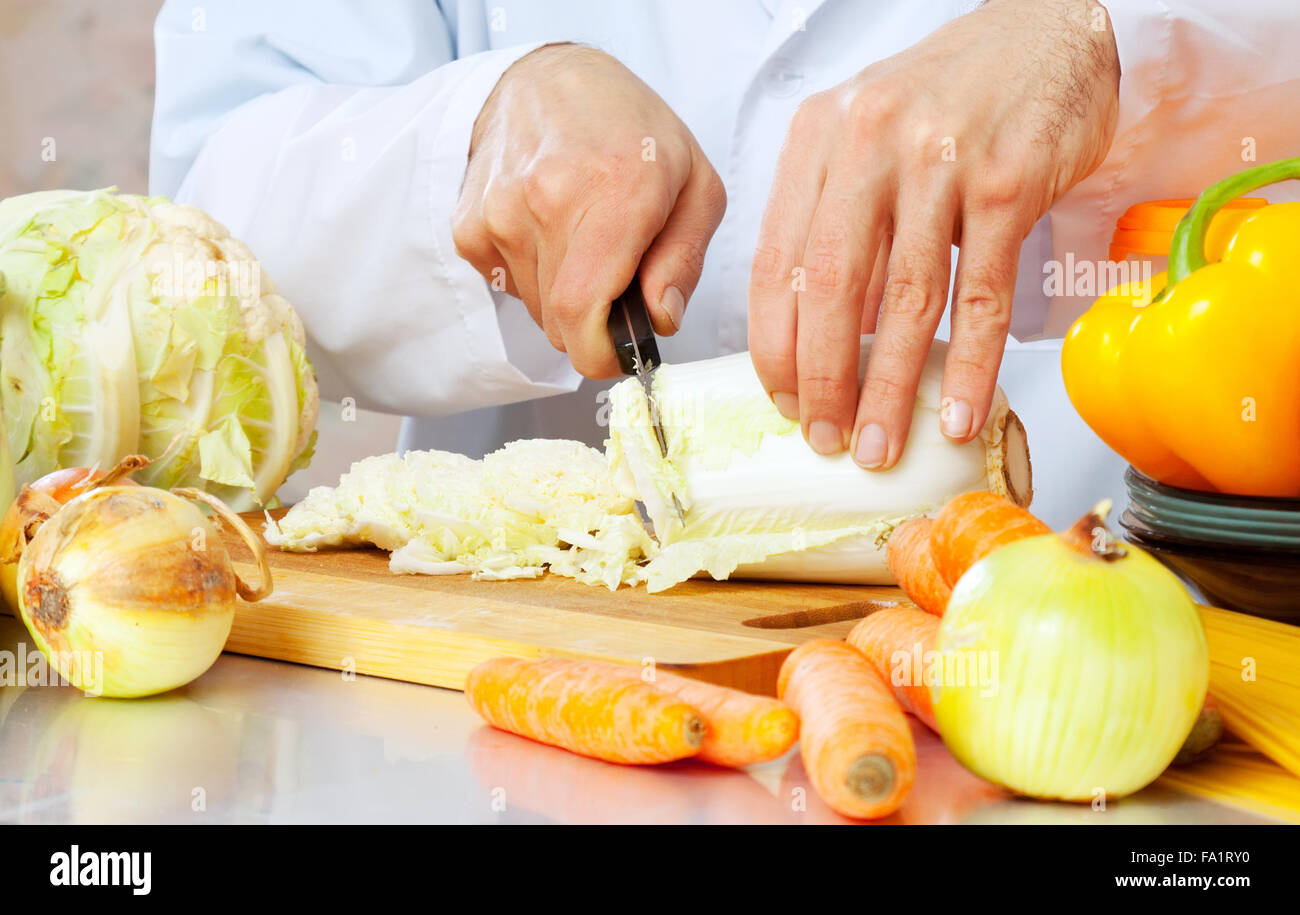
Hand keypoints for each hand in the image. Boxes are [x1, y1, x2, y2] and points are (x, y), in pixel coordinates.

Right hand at [454, 44, 725, 377]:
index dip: (602, 354)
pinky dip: (535, 275)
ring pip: (537, 311)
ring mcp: (499, 215)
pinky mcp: (470, 226)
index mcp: (613, 195)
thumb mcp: (697, 186)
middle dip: (595, 321)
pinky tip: (549, 229)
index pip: (581, 316)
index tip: (622, 348)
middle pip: (562, 325)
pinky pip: (509, 287)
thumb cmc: (632, 131)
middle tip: (617, 274)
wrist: (548, 79)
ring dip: (565, 294)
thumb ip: (684, 262)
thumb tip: (660, 320)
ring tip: (583, 237)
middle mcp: (546, 203)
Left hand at [748, 0, 1118, 465]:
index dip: (775, 344)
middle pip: (828, 286)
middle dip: (822, 379)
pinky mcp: (1008, 181)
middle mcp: (869, 141)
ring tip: (880, 446)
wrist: (1052, 35)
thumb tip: (822, 334)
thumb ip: (839, 223)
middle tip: (825, 438)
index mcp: (818, 136)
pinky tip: (956, 412)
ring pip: (902, 299)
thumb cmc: (951, 100)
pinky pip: (980, 294)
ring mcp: (939, 160)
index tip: (783, 399)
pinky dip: (968, 364)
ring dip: (888, 386)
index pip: (775, 260)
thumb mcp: (869, 140)